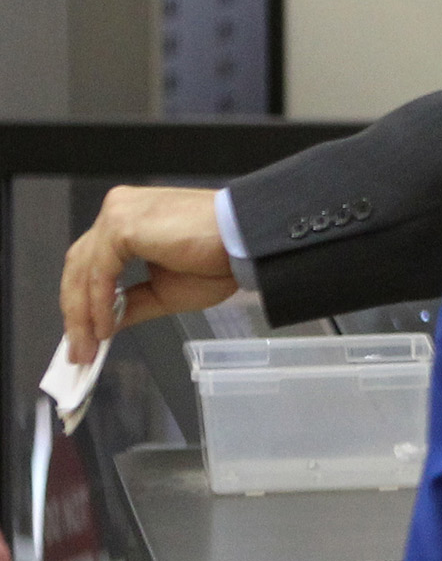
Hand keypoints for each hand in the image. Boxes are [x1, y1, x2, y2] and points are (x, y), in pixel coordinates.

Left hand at [60, 186, 235, 362]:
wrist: (245, 241)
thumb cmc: (219, 257)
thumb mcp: (165, 292)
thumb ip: (131, 305)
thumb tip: (105, 325)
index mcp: (129, 220)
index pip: (91, 262)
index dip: (83, 301)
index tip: (84, 336)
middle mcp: (119, 210)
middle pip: (79, 266)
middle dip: (76, 312)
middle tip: (79, 350)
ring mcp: (118, 214)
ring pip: (82, 270)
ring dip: (82, 313)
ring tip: (89, 345)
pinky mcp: (122, 225)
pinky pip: (98, 272)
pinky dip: (97, 303)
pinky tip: (105, 327)